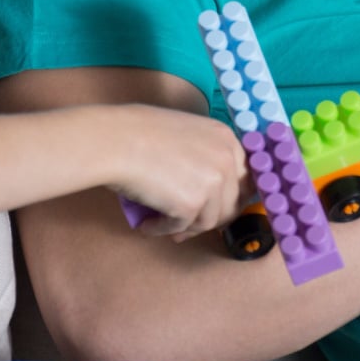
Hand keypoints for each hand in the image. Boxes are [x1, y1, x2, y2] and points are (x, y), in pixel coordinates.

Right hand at [104, 104, 248, 239]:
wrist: (115, 141)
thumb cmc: (137, 131)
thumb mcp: (184, 131)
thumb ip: (202, 153)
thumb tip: (203, 184)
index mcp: (225, 138)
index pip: (244, 177)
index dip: (229, 197)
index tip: (214, 208)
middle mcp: (226, 159)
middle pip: (231, 204)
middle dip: (209, 218)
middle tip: (187, 225)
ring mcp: (213, 183)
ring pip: (209, 221)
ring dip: (186, 228)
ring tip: (161, 225)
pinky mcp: (193, 205)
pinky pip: (183, 228)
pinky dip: (164, 229)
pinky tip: (148, 224)